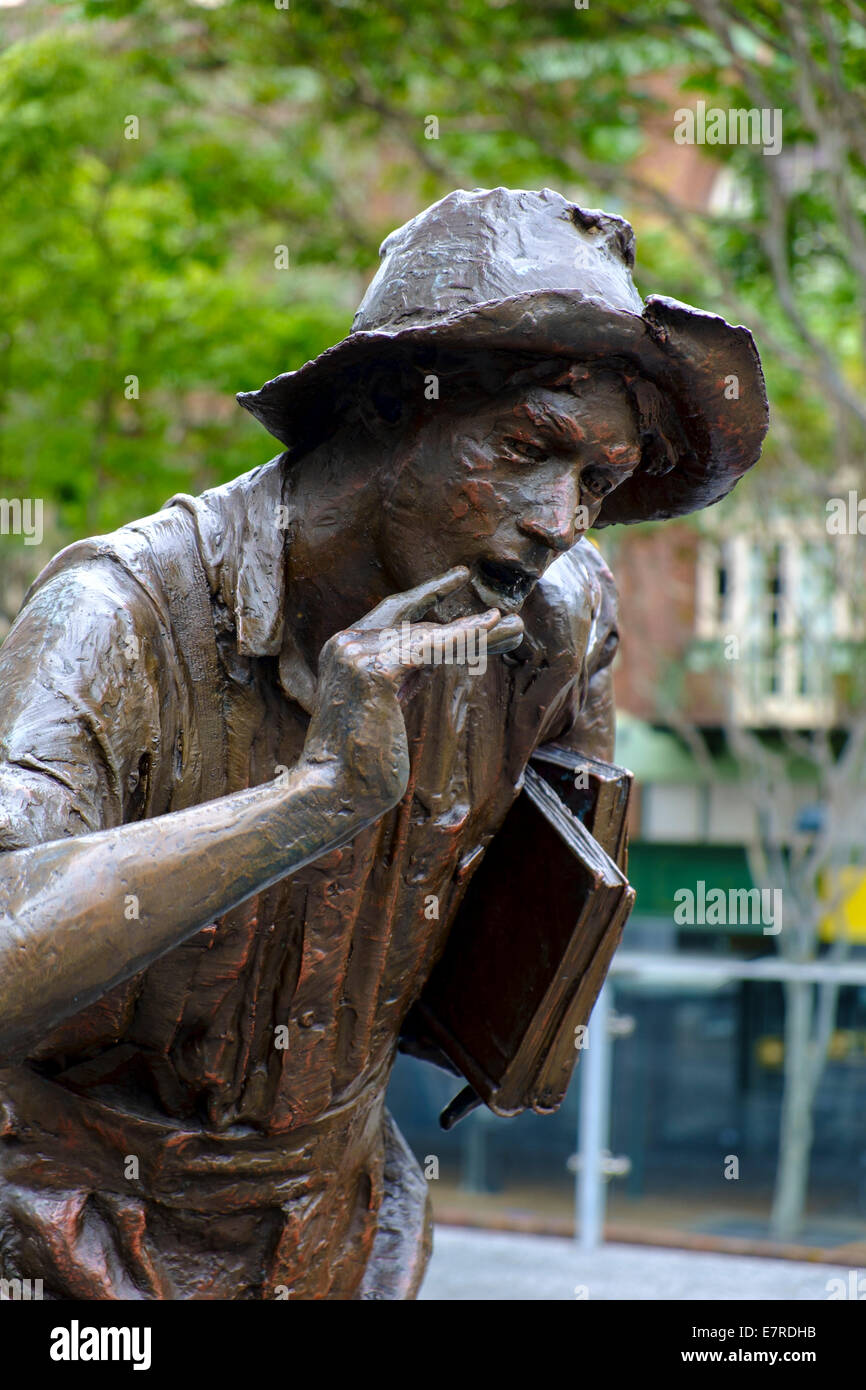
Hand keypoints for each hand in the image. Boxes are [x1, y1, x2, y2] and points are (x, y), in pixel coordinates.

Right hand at [300, 567, 522, 820]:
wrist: (332, 794)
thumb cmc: (360, 763)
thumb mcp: (386, 707)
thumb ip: (405, 675)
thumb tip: (438, 651)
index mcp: (343, 650)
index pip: (393, 612)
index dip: (428, 594)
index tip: (461, 579)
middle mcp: (346, 643)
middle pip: (419, 623)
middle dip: (468, 625)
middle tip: (512, 623)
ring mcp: (357, 653)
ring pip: (430, 634)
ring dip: (477, 632)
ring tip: (516, 628)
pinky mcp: (376, 669)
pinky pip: (432, 648)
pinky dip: (465, 639)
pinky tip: (492, 629)